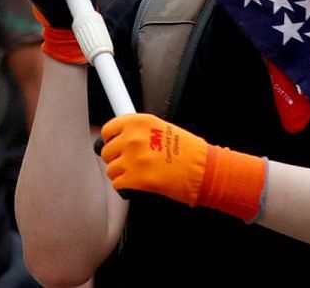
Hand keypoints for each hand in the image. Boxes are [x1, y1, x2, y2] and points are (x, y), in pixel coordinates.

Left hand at [100, 113, 266, 221]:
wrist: (203, 170)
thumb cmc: (189, 151)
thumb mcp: (162, 128)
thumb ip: (139, 131)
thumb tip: (121, 138)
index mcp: (139, 122)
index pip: (108, 130)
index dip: (110, 140)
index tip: (113, 144)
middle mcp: (133, 138)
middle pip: (106, 151)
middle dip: (116, 158)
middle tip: (128, 162)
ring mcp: (132, 160)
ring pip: (111, 170)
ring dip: (120, 173)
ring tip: (135, 173)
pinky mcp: (135, 180)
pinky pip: (117, 184)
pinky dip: (124, 186)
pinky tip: (136, 184)